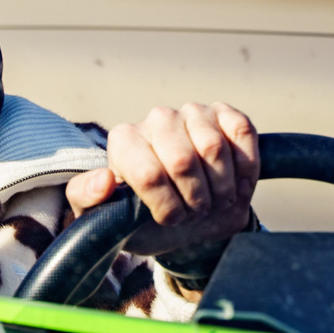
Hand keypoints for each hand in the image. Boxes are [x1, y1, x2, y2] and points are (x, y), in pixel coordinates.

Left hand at [66, 102, 259, 256]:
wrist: (187, 216)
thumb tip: (103, 180)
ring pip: (215, 150)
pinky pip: (242, 135)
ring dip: (222, 188)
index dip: (168, 206)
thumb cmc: (142, 217)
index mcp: (124, 139)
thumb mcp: (106, 218)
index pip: (148, 174)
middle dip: (195, 200)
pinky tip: (236, 184)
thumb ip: (87, 199)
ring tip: (213, 200)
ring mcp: (193, 113)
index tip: (170, 220)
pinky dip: (246, 169)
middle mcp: (157, 118)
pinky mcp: (226, 114)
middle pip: (183, 162)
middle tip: (195, 212)